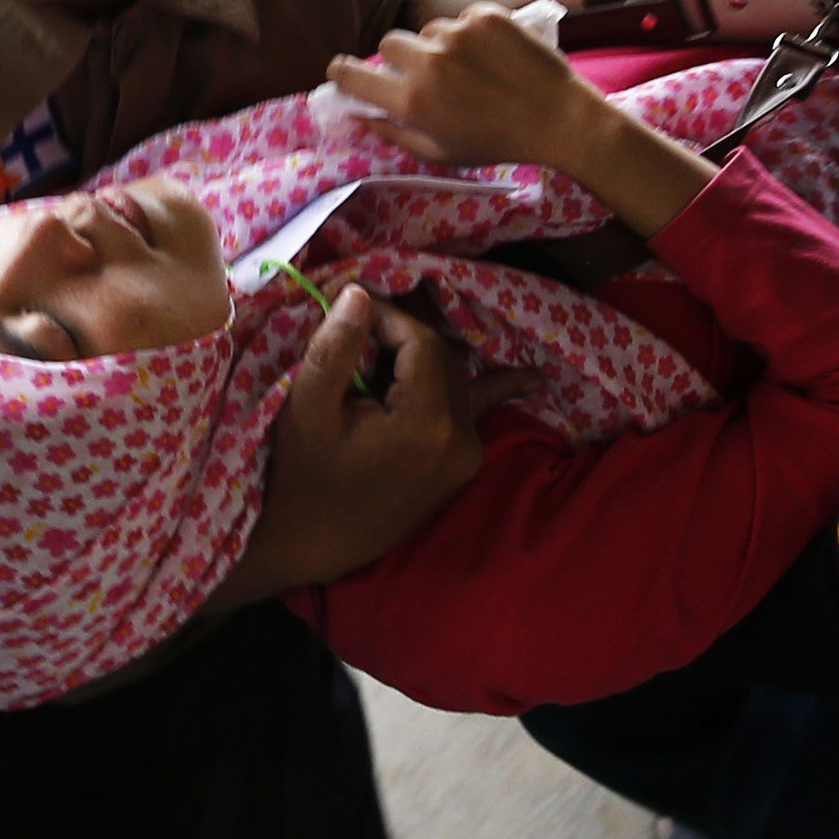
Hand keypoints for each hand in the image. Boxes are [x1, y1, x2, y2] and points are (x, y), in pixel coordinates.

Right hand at [233, 289, 540, 591]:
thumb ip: (335, 349)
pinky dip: (500, 390)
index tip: (352, 309)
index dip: (388, 316)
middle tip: (364, 320)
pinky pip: (478, 412)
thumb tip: (360, 292)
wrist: (312, 545)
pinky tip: (536, 381)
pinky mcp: (463, 465)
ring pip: (454, 379)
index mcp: (426, 424)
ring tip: (408, 321)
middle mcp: (461, 439)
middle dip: (403, 334)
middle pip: (441, 358)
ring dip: (425, 355)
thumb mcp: (307, 410)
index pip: (422, 341)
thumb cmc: (302, 477)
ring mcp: (468, 455)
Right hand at [325, 6, 609, 174]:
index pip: (353, 75)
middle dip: (399, 58)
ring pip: (430, 31)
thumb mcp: (441, 153)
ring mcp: (458, 33)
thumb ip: (395, 134)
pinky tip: (493, 56)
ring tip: (471, 69)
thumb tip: (360, 117)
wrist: (560, 118)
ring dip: (439, 46)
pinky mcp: (486, 15)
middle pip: (389, 43)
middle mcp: (429, 61)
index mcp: (413, 100)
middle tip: (423, 73)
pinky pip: (462, 19)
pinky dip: (470, 34)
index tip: (342, 71)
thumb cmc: (498, 143)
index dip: (342, 72)